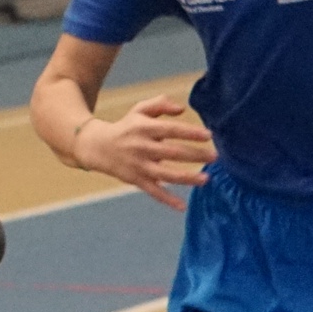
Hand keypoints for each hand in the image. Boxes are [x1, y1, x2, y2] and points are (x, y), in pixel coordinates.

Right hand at [72, 95, 215, 209]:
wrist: (96, 147)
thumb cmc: (126, 127)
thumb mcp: (139, 110)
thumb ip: (160, 105)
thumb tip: (182, 109)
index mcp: (144, 128)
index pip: (172, 130)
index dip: (190, 133)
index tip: (208, 135)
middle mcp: (142, 147)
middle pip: (173, 152)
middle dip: (196, 155)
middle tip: (215, 156)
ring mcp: (139, 165)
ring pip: (166, 174)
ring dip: (188, 178)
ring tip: (207, 178)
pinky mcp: (135, 180)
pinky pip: (153, 192)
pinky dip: (167, 200)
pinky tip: (182, 206)